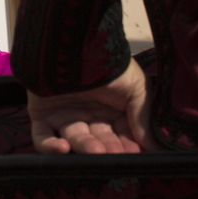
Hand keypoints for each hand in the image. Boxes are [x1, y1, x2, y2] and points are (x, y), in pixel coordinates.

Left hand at [27, 59, 148, 154]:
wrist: (74, 44)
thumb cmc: (108, 64)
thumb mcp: (137, 88)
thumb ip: (144, 118)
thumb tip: (156, 148)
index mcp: (111, 109)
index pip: (120, 135)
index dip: (127, 145)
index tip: (135, 154)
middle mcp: (88, 114)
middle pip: (98, 140)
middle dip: (108, 148)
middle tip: (115, 153)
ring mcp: (64, 116)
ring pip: (75, 140)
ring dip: (85, 148)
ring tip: (96, 151)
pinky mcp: (41, 115)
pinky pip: (43, 138)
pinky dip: (51, 147)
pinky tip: (65, 148)